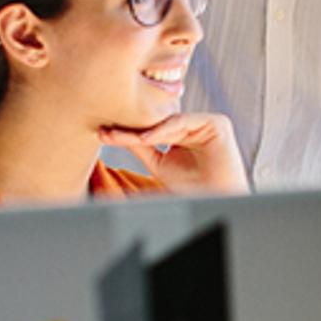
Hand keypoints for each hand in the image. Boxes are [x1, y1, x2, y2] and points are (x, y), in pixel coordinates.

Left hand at [99, 114, 248, 195]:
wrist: (215, 199)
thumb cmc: (192, 188)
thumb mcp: (159, 164)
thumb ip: (141, 147)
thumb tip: (114, 134)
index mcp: (183, 134)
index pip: (153, 129)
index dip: (129, 133)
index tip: (104, 134)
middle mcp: (195, 126)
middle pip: (160, 122)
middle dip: (133, 128)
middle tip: (107, 131)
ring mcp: (206, 123)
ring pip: (170, 121)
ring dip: (147, 130)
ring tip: (122, 136)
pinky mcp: (217, 123)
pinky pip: (185, 121)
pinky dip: (165, 129)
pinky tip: (147, 138)